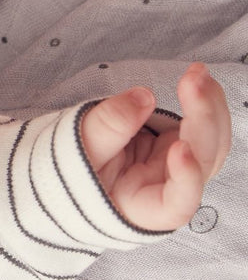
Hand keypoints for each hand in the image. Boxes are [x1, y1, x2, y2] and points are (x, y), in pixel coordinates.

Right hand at [79, 62, 231, 230]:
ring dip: (211, 106)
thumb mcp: (77, 151)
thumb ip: (107, 128)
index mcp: (144, 206)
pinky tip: (195, 81)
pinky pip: (204, 127)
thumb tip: (144, 97)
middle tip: (192, 79)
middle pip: (204, 160)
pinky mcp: (176, 145)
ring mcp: (177, 167)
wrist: (66, 165)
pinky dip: (204, 103)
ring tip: (196, 73)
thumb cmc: (69, 170)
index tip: (179, 147)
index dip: (186, 178)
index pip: (178, 203)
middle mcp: (169, 189)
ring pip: (213, 142)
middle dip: (203, 118)